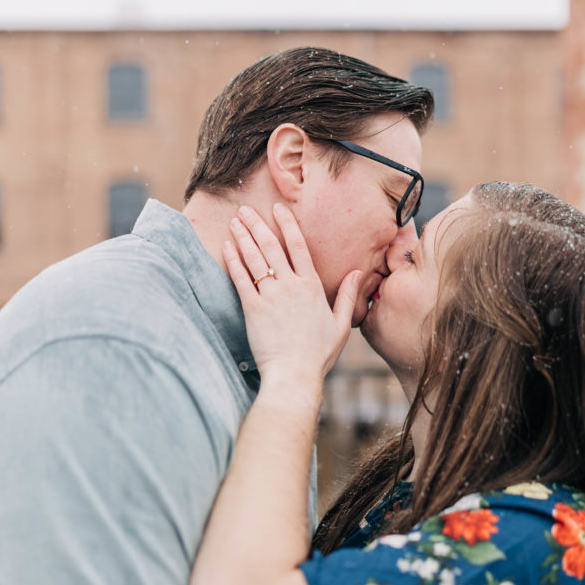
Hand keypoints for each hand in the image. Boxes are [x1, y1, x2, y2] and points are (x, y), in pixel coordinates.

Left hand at [224, 203, 360, 385]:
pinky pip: (241, 278)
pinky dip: (233, 260)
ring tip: (235, 221)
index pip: (299, 246)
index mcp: (313, 287)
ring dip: (243, 236)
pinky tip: (226, 246)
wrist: (295, 375)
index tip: (278, 209)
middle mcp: (292, 286)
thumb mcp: (342, 325)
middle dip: (258, 224)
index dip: (288, 224)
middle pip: (272, 246)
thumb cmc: (318, 354)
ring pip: (255, 258)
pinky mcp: (253, 308)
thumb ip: (348, 296)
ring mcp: (271, 296)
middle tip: (246, 209)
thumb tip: (358, 272)